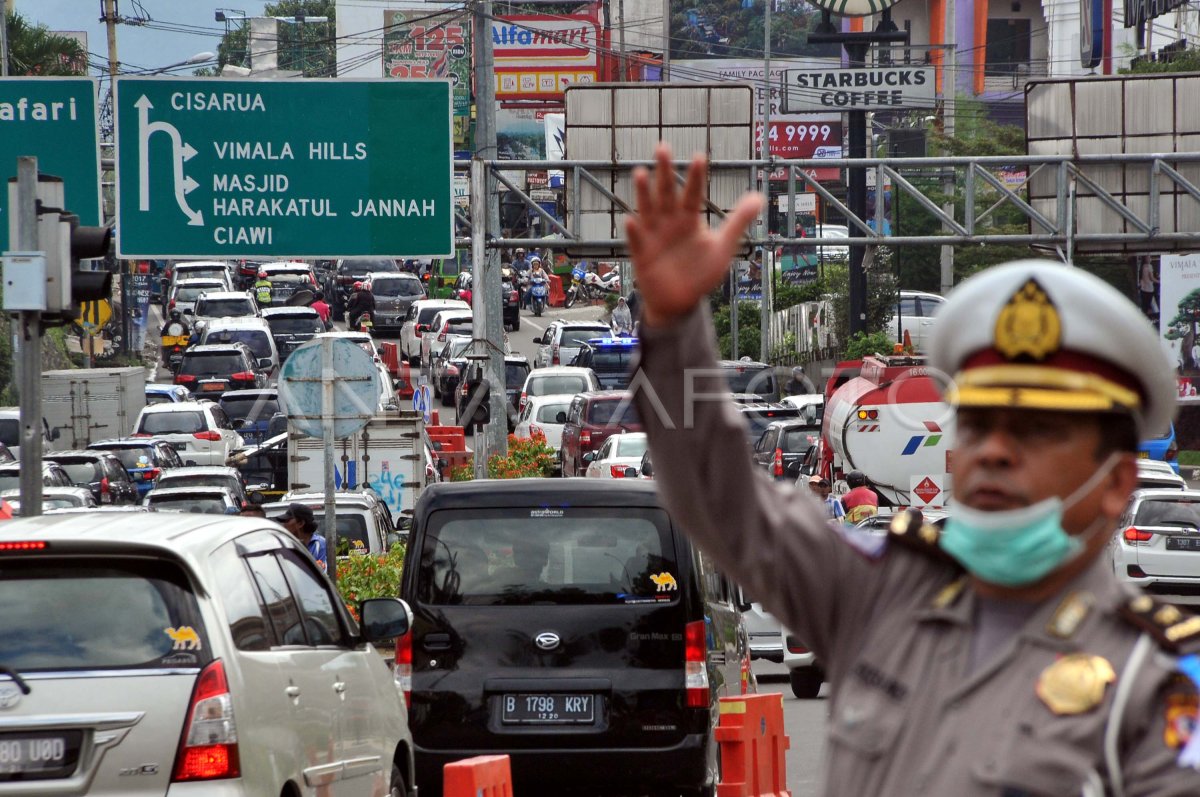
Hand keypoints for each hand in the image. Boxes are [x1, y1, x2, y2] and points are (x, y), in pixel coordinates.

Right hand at [626, 143, 762, 327]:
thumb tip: (759, 197)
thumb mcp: (723, 247)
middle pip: (666, 193)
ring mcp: (654, 237)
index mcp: (689, 220)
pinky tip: (631, 220)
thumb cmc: (700, 272)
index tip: (699, 156)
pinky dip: (634, 231)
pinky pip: (637, 241)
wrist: (680, 302)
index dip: (695, 177)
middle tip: (662, 147)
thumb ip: (738, 221)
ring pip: (648, 210)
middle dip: (664, 171)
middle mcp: (669, 223)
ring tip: (640, 173)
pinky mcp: (642, 255)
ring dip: (643, 193)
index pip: (692, 193)